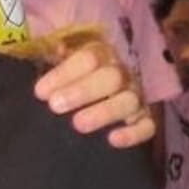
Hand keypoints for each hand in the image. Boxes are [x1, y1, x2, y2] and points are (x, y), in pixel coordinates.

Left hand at [33, 33, 153, 148]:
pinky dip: (133, 134)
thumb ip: (58, 56)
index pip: (88, 59)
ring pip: (128, 101)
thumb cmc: (75, 77)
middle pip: (111, 78)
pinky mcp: (146, 118)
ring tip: (78, 124)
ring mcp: (136, 95)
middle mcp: (122, 73)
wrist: (98, 93)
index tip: (40, 92)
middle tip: (55, 106)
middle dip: (82, 91)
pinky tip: (113, 140)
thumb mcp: (64, 61)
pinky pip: (148, 126)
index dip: (64, 74)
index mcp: (102, 55)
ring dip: (104, 113)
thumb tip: (57, 48)